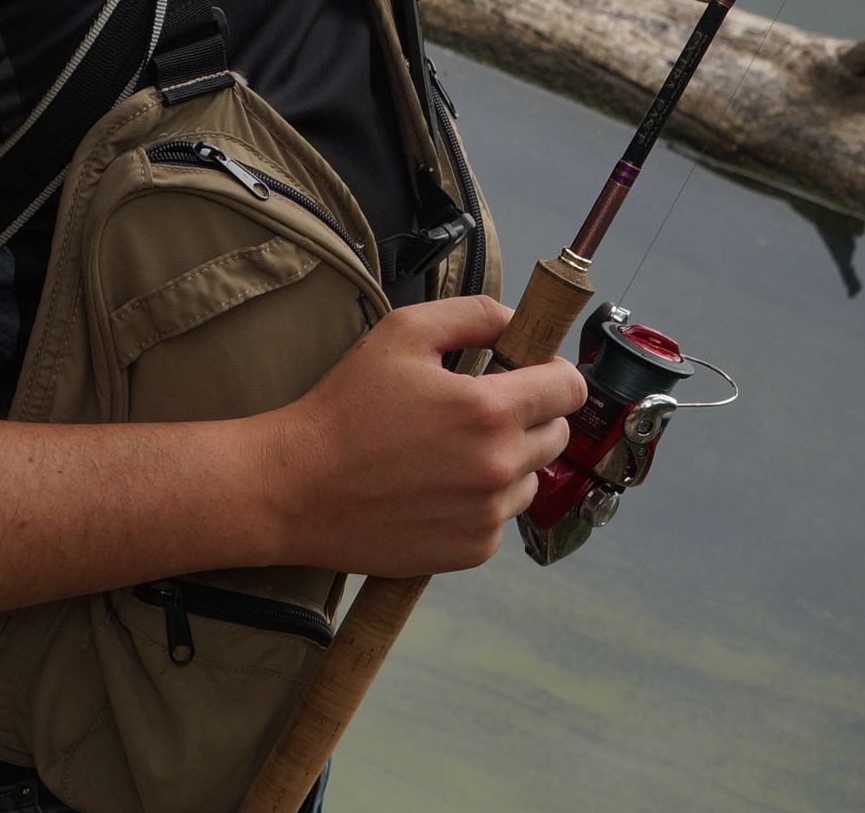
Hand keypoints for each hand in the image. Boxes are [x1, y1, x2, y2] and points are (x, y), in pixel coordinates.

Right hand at [252, 295, 587, 576]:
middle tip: (477, 409)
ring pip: (531, 478)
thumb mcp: (403, 333)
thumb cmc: (344, 408)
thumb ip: (474, 314)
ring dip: (508, 461)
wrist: (294, 488)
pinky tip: (437, 487)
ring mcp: (486, 516)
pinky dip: (482, 502)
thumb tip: (520, 322)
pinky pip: (501, 518)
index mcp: (489, 410)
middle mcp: (498, 468)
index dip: (553, 373)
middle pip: (556, 434)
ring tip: (451, 451)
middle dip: (529, 415)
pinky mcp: (469, 551)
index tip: (527, 371)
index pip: (570, 389)